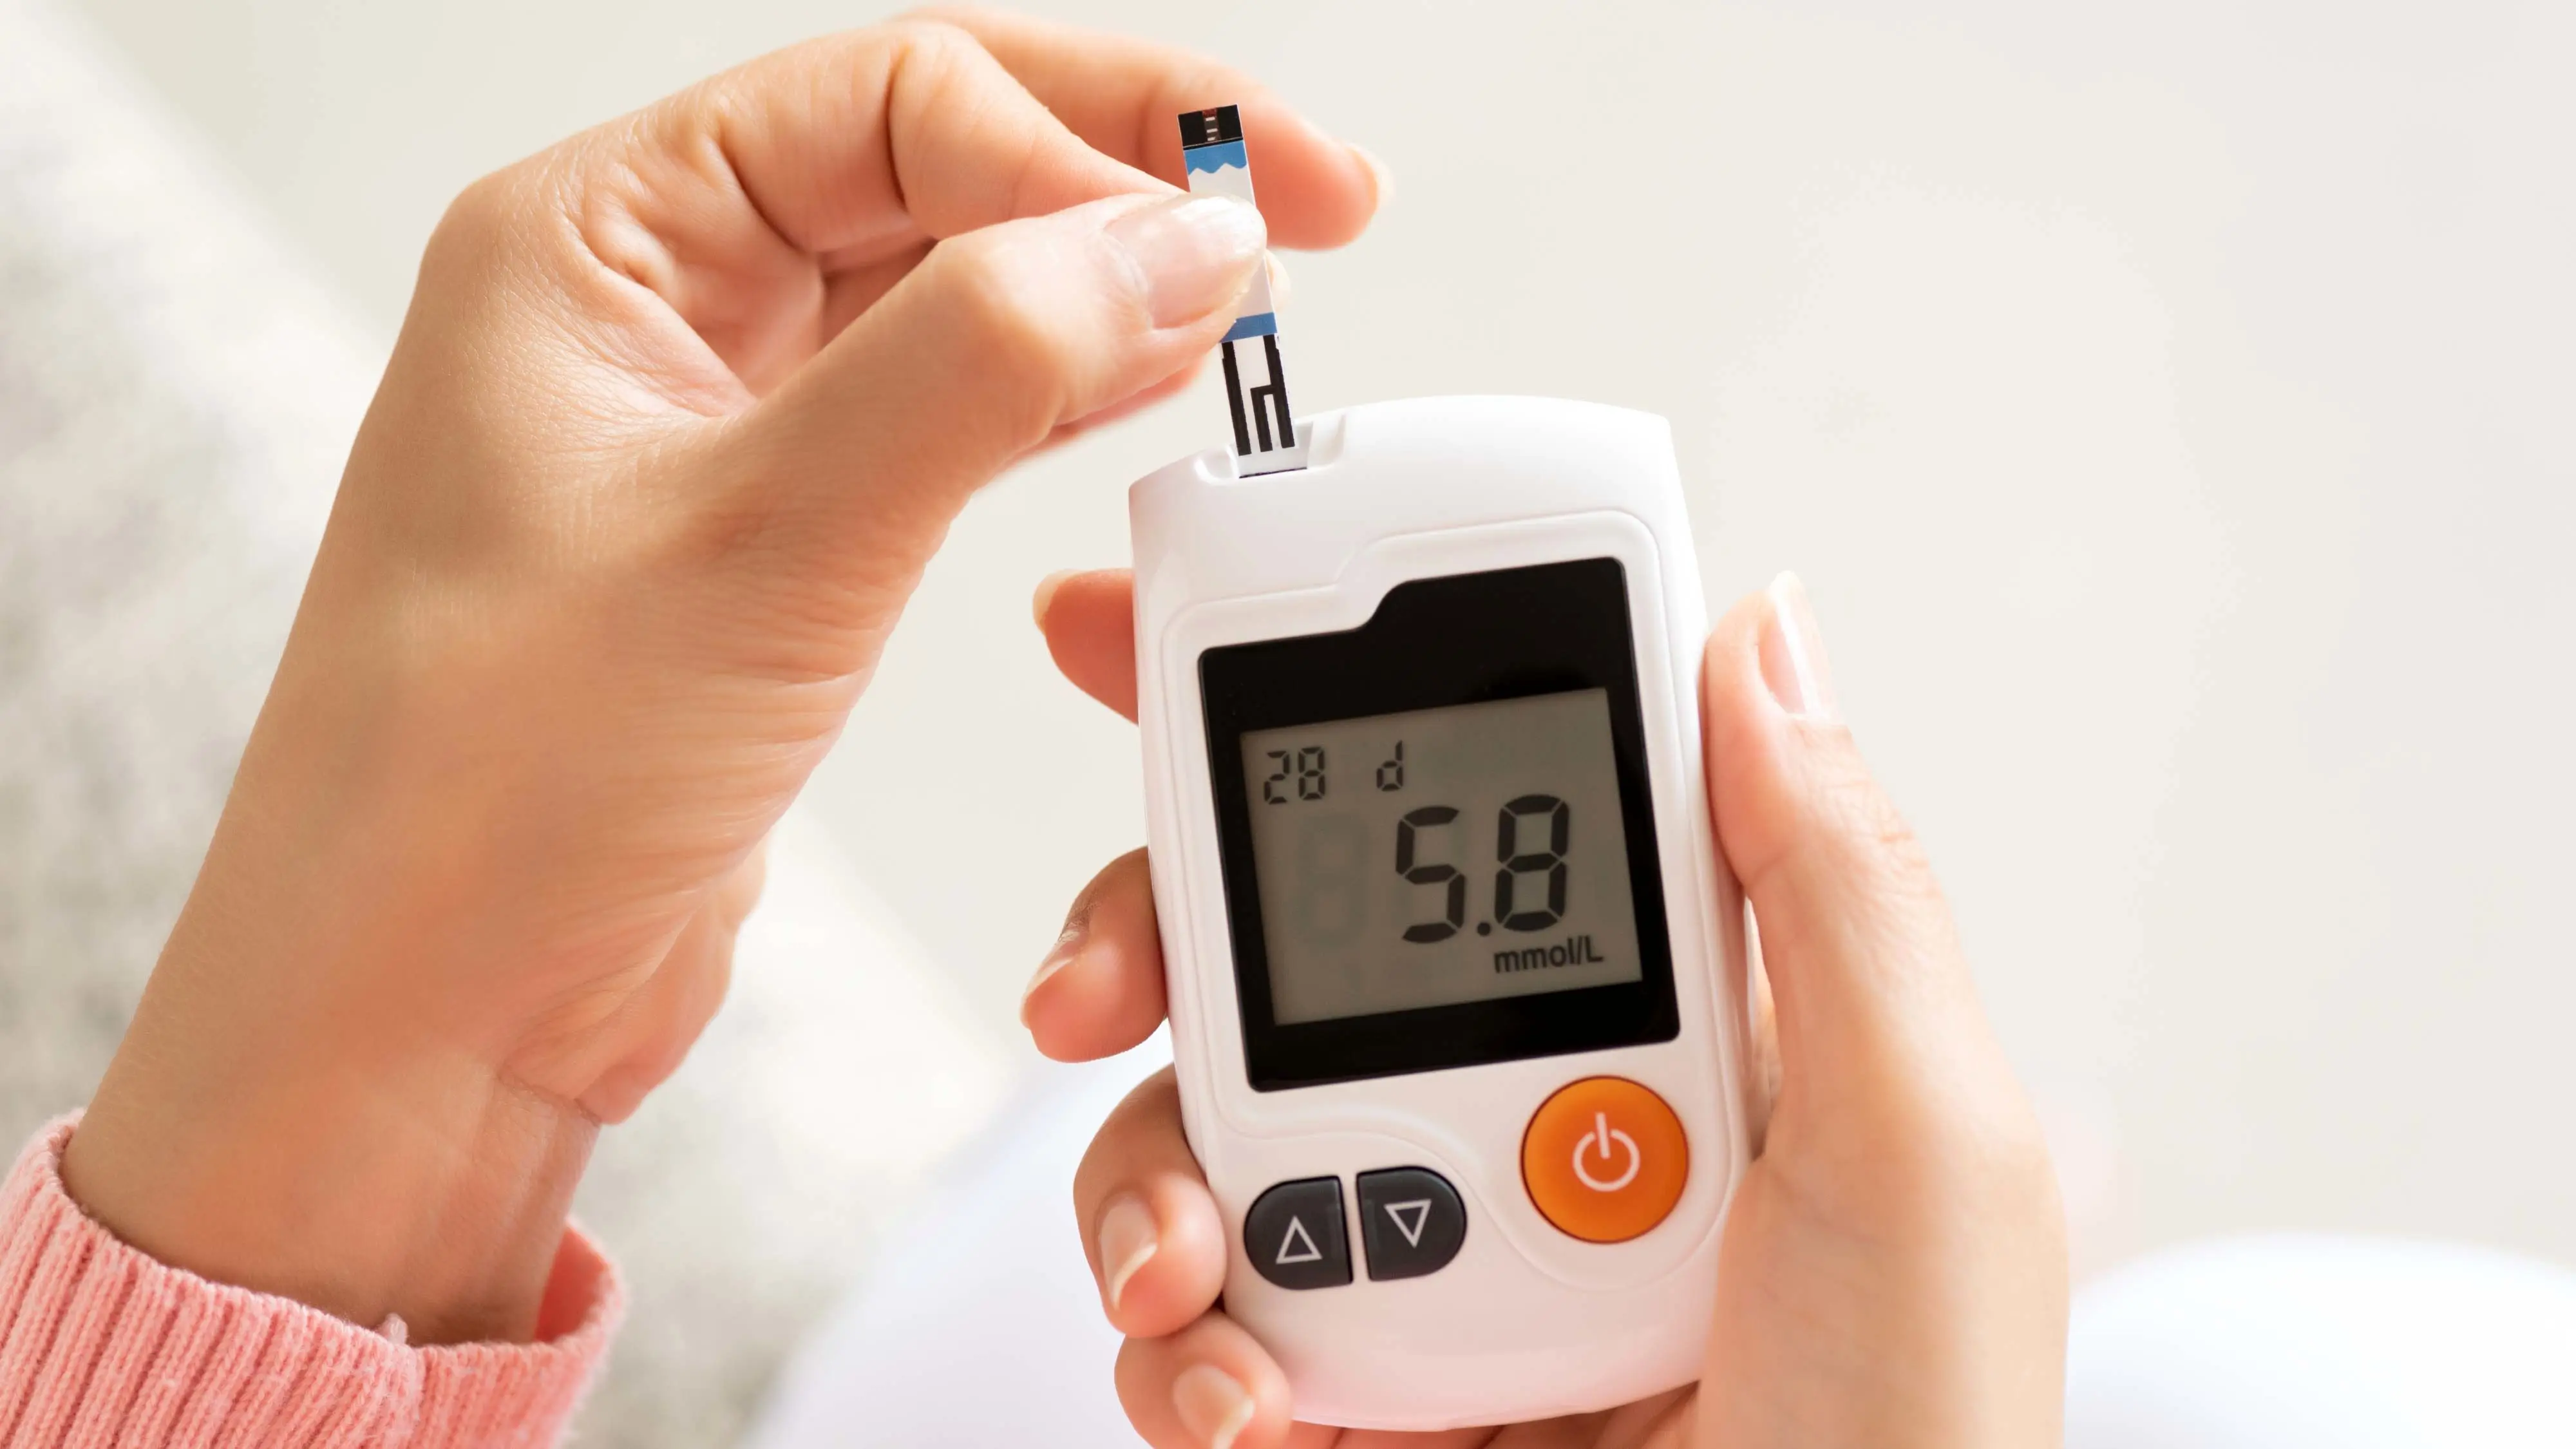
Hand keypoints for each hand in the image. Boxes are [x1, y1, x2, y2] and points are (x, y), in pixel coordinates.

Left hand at [61, 10, 1379, 1343]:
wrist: (420, 1018)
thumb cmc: (485, 794)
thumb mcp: (765, 543)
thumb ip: (985, 365)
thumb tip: (1174, 239)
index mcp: (592, 242)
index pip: (891, 97)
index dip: (1085, 138)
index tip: (1234, 226)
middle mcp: (646, 307)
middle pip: (929, 157)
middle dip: (1119, 175)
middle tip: (1299, 208)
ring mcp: (707, 424)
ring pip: (944, 284)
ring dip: (1098, 283)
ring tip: (1244, 306)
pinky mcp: (763, 537)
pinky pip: (935, 409)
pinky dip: (1052, 393)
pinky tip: (1146, 388)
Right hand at [1024, 570, 2067, 1447]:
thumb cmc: (1911, 1439)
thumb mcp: (1922, 1147)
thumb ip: (1835, 891)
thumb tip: (1761, 631)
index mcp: (1664, 1015)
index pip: (1478, 807)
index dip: (1324, 699)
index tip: (1160, 633)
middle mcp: (1522, 1107)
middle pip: (1281, 949)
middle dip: (1148, 940)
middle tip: (1090, 989)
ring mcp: (1422, 1249)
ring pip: (1199, 1132)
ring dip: (1144, 1183)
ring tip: (1186, 1276)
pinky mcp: (1345, 1389)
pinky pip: (1192, 1323)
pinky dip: (1176, 1355)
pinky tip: (1241, 1401)